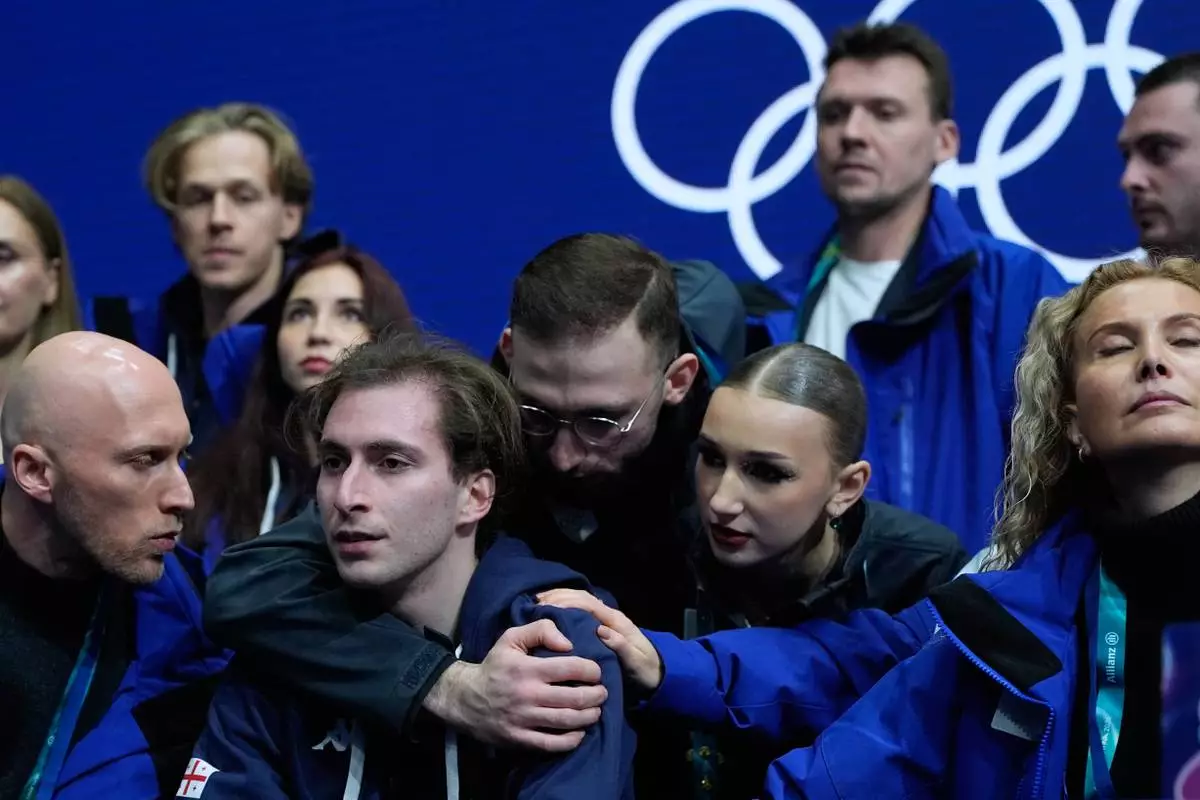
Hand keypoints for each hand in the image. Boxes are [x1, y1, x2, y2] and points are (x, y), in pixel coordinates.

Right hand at [424, 619, 606, 751]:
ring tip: (596, 710)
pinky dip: (572, 740)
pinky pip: (552, 744)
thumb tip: (568, 644)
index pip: (572, 668)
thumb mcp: (511, 638)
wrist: (465, 698)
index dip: (592, 670)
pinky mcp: (520, 739)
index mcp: (528, 669)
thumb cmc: (495, 666)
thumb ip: (540, 631)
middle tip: (602, 692)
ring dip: (589, 716)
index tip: (596, 672)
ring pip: (567, 721)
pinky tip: (580, 732)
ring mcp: (524, 719)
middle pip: (575, 697)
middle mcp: (528, 694)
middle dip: (597, 695)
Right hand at [537, 588, 662, 691]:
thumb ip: (621, 646)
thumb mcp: (636, 661)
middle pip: (581, 598)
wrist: (657, 674)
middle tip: (536, 603)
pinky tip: (550, 616)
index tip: (547, 607)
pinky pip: (580, 614)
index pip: (588, 604)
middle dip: (559, 597)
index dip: (567, 602)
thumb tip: (601, 631)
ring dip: (560, 600)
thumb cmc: (646, 669)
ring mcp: (604, 622)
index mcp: (616, 622)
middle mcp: (609, 617)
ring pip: (579, 603)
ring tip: (538, 605)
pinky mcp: (599, 629)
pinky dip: (564, 610)